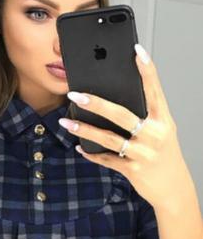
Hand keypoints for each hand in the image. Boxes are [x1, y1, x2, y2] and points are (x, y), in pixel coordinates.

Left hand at [59, 42, 193, 210]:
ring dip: (84, 130)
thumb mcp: (160, 131)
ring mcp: (144, 152)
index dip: (147, 70)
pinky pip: (107, 159)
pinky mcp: (133, 169)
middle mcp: (155, 134)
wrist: (173, 187)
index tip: (136, 51)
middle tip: (75, 95)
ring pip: (108, 138)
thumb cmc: (163, 154)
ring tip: (65, 123)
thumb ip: (143, 117)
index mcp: (163, 120)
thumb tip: (112, 101)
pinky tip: (79, 148)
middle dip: (96, 103)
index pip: (154, 90)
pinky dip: (91, 154)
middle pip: (121, 114)